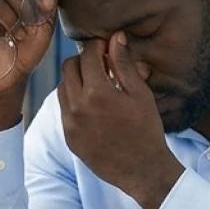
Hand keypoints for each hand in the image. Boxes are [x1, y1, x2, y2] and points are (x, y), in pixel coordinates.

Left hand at [58, 32, 184, 208]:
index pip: (87, 54)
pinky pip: (64, 109)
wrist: (142, 170)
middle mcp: (78, 107)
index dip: (98, 46)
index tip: (106, 47)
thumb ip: (124, 64)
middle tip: (101, 65)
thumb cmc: (147, 130)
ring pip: (62, 87)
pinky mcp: (69, 137)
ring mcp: (70, 123)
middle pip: (69, 67)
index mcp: (98, 93)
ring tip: (97, 85)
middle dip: (84, 60)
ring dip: (77, 80)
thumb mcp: (140, 94)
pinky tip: (93, 105)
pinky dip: (74, 101)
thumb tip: (116, 37)